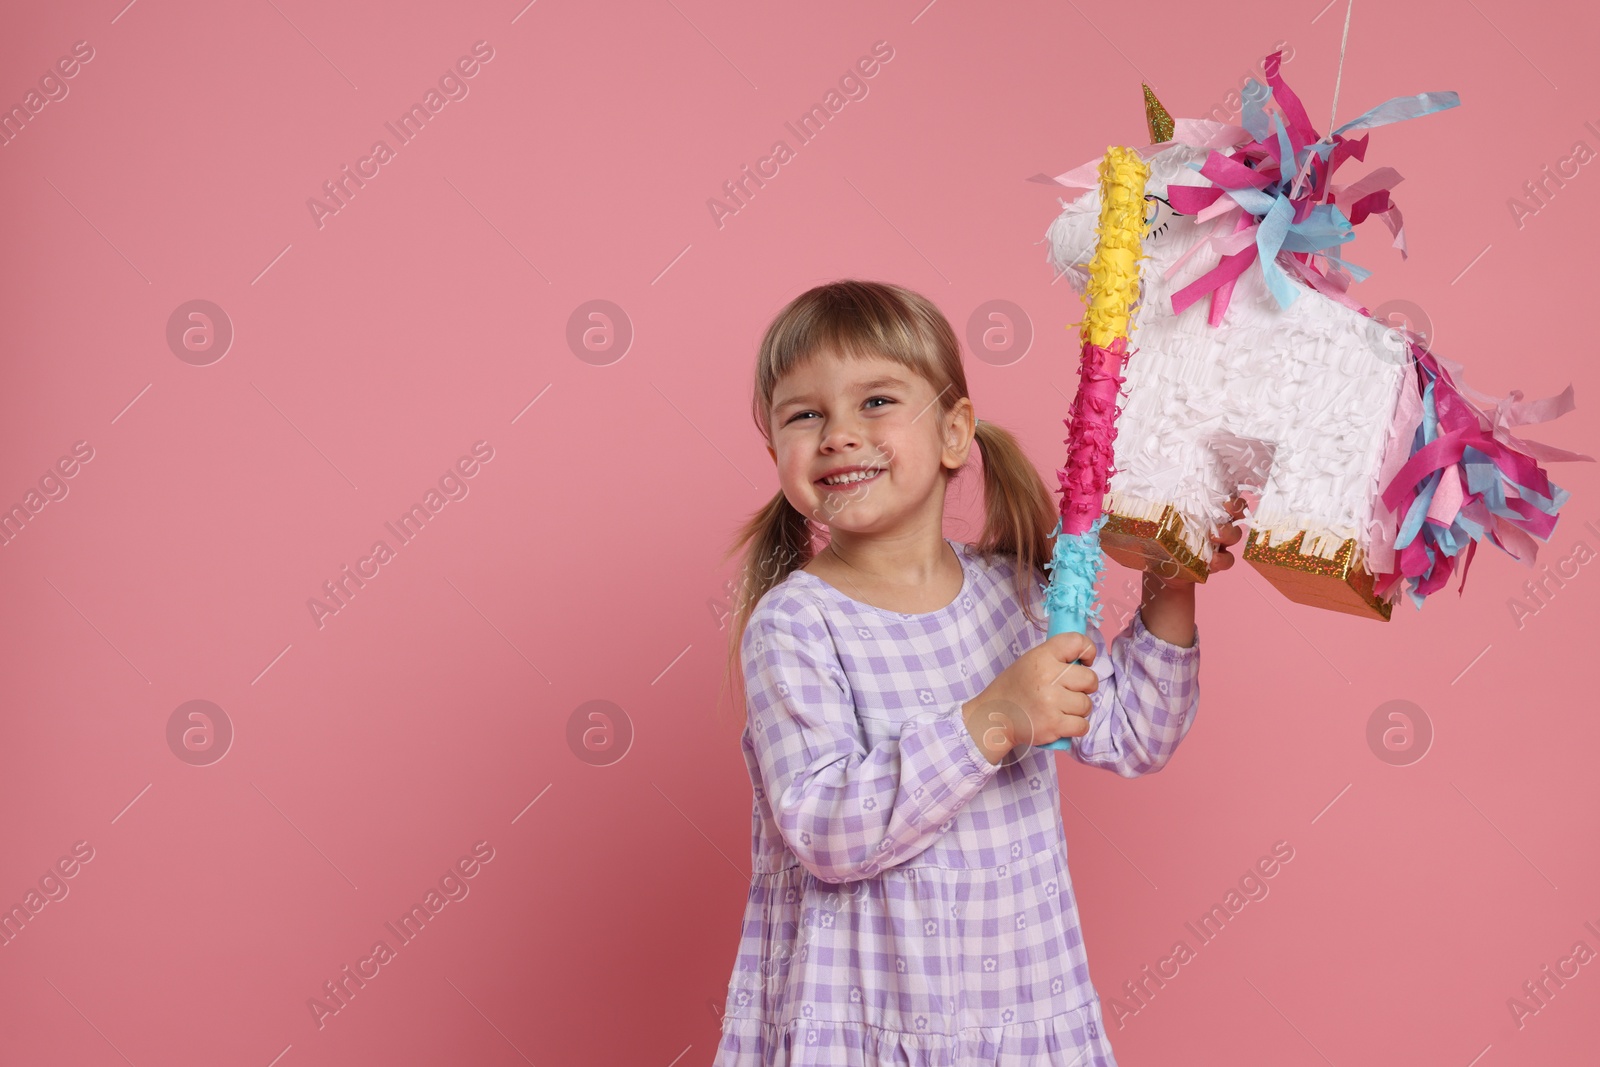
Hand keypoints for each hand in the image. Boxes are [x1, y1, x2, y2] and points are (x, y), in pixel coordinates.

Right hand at [962, 631, 1098, 763]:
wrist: (993, 717)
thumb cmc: (1014, 689)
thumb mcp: (1029, 662)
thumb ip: (1055, 658)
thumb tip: (1084, 661)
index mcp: (1042, 657)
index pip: (1077, 642)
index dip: (1088, 651)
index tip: (1085, 661)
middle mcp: (1047, 677)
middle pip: (1090, 679)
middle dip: (1085, 687)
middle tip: (1070, 691)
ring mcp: (1051, 702)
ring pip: (1087, 704)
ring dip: (1078, 709)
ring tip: (1061, 709)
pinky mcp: (1054, 724)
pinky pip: (1083, 725)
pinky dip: (1076, 726)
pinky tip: (1063, 723)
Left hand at [1145, 494, 1247, 588]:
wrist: (1158, 566)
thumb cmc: (1158, 534)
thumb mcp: (1155, 516)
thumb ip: (1152, 502)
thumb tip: (1133, 485)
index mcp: (1205, 507)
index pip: (1225, 495)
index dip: (1231, 497)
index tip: (1226, 501)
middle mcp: (1216, 521)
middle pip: (1235, 513)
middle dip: (1232, 513)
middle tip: (1217, 516)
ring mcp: (1219, 542)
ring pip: (1235, 534)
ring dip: (1228, 534)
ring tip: (1213, 538)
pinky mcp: (1216, 561)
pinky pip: (1228, 560)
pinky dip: (1221, 560)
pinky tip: (1210, 562)